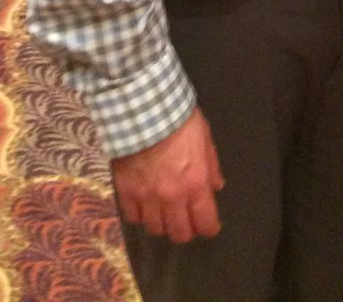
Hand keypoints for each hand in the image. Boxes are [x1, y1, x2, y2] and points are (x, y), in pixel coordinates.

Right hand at [110, 108, 224, 242]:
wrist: (143, 109)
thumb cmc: (179, 119)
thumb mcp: (204, 137)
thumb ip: (211, 166)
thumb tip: (216, 187)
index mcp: (195, 184)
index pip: (205, 222)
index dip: (209, 228)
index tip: (209, 226)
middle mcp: (172, 197)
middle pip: (179, 233)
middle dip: (186, 230)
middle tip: (186, 220)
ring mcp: (147, 197)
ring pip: (155, 229)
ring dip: (162, 223)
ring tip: (163, 212)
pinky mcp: (126, 191)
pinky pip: (132, 216)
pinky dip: (139, 214)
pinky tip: (143, 204)